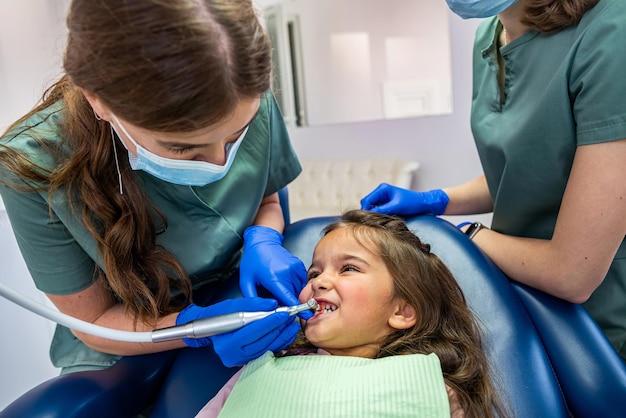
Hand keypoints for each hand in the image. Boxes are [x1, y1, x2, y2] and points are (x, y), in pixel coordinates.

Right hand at [176, 298, 299, 366]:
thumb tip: (273, 304)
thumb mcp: (231, 305)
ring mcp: (241, 361)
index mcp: (225, 343)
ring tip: (291, 324)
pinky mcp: (248, 361)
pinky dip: (279, 342)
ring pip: (267, 348)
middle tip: (291, 316)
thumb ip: (252, 304)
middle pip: (262, 341)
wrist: (209, 328)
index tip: (283, 313)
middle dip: (279, 328)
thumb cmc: (218, 315)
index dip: (269, 322)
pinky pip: (268, 352)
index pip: (252, 331)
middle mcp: (232, 356)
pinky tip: (286, 333)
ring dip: (282, 336)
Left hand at [239, 226, 311, 319]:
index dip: (296, 308)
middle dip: (287, 302)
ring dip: (292, 294)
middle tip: (276, 299)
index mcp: (273, 278)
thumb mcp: (246, 281)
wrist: (262, 242)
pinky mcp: (299, 266)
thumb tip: (261, 313)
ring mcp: (295, 268)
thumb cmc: (253, 261)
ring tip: (278, 288)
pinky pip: (301, 283)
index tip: (305, 316)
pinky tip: (285, 283)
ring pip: (299, 290)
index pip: (288, 297)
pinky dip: (295, 287)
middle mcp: (287, 272)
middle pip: (293, 296)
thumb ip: (252, 299)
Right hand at [360, 183, 448, 215]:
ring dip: (374, 214)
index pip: (367, 200)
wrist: (424, 204)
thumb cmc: (412, 202)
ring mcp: (384, 199)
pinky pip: (378, 211)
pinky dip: (379, 215)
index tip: (368, 220)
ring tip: (379, 221)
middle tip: (373, 222)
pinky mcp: (387, 204)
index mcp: (382, 189)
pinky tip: (383, 220)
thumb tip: (369, 215)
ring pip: (372, 208)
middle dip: (369, 212)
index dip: (366, 210)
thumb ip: (382, 210)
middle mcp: (381, 192)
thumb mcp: (397, 206)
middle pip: (367, 204)